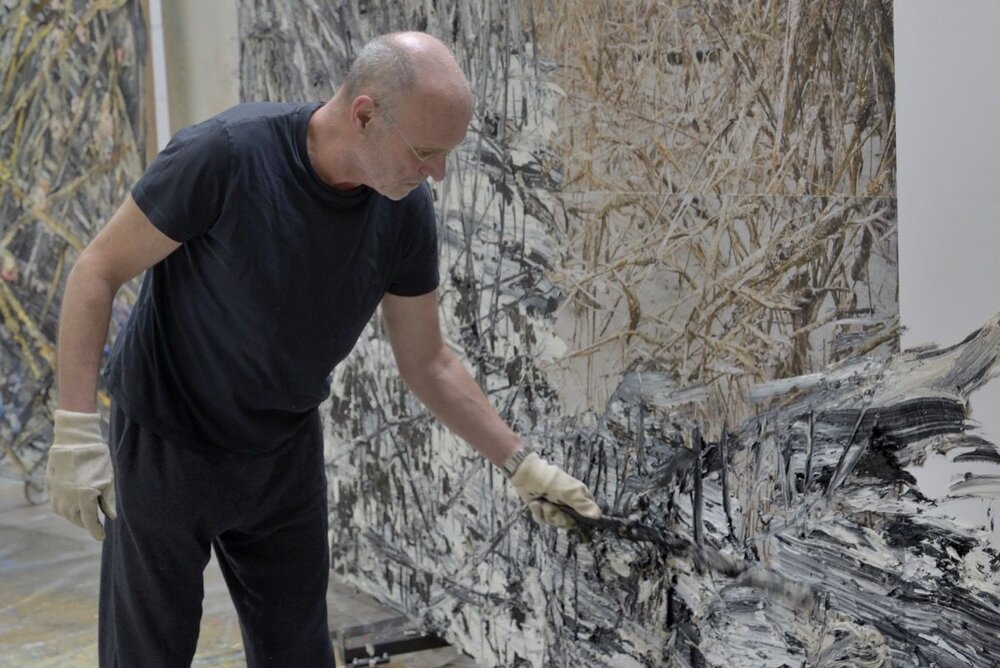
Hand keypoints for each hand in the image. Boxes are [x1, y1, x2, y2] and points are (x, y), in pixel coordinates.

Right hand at [45, 410, 116, 539]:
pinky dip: (66, 508)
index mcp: (84, 497)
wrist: (75, 440)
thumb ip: (108, 501)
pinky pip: (57, 504)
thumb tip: (111, 517)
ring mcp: (56, 493)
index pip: (90, 522)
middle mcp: (67, 498)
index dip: (96, 531)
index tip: (102, 537)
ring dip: (76, 516)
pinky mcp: (50, 487)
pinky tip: (74, 504)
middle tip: (97, 524)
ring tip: (86, 514)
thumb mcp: (108, 479)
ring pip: (66, 514)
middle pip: (77, 519)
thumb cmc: (96, 458)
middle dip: (87, 523)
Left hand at [509, 452, 600, 527]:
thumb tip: (597, 516)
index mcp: (580, 496)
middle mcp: (570, 504)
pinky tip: (535, 503)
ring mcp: (557, 507)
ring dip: (545, 513)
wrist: (525, 475)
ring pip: (555, 523)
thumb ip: (582, 504)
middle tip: (549, 505)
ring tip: (541, 502)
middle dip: (556, 516)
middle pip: (568, 523)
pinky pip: (544, 520)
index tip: (568, 514)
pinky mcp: (545, 510)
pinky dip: (538, 513)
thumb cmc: (548, 479)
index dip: (578, 520)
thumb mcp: (567, 491)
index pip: (587, 517)